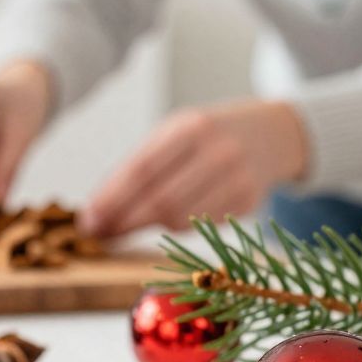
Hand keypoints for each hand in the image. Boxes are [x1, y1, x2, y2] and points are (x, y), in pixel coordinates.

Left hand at [80, 99, 307, 238]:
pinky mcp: (250, 201)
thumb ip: (139, 166)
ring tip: (132, 222)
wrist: (272, 133)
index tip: (88, 219)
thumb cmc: (208, 136)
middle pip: (161, 200)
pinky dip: (179, 225)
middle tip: (100, 234)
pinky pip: (202, 225)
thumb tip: (98, 209)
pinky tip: (174, 214)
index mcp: (191, 128)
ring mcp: (238, 178)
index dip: (111, 199)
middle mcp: (218, 152)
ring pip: (180, 219)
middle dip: (124, 222)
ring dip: (150, 226)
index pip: (142, 170)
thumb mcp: (175, 134)